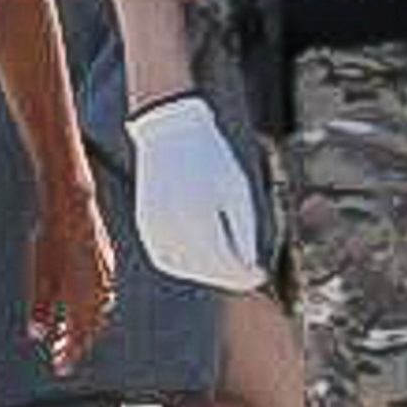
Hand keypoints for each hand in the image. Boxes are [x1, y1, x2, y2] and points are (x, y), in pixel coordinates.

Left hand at [23, 184, 115, 376]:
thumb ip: (41, 307)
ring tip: (66, 335)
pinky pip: (103, 297)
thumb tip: (37, 333)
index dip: (70, 354)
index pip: (79, 335)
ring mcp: (107, 277)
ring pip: (99, 313)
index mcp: (84, 294)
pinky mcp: (107, 266)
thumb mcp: (40, 275)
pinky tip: (78, 309)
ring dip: (84, 327)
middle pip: (91, 327)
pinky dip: (91, 309)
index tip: (61, 368)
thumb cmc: (53, 237)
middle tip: (60, 356)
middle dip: (76, 344)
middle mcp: (100, 289)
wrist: (72, 205)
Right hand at [125, 93, 266, 294]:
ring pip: (183, 266)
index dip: (246, 274)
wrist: (171, 131)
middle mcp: (173, 225)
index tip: (261, 275)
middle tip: (248, 274)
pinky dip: (185, 263)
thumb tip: (251, 266)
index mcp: (199, 216)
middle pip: (204, 268)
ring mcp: (155, 227)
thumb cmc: (211, 157)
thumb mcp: (237, 190)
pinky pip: (165, 256)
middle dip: (228, 275)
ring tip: (227, 267)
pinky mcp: (146, 224)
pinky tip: (202, 260)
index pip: (225, 262)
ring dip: (206, 272)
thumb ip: (245, 231)